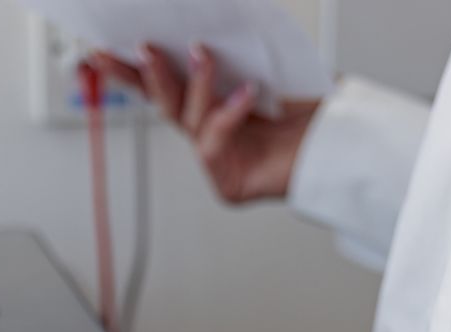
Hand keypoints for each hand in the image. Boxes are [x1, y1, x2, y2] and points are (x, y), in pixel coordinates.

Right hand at [88, 43, 319, 203]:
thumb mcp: (272, 68)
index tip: (102, 50)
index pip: (166, 86)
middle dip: (142, 75)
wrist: (348, 146)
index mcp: (215, 107)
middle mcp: (212, 135)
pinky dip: (229, 114)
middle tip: (135, 47)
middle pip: (162, 103)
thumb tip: (206, 27)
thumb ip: (238, 53)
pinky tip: (247, 92)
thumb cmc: (318, 113)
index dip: (131, 71)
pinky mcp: (229, 185)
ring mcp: (219, 161)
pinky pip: (215, 143)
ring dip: (193, 83)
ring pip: (187, 120)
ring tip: (202, 51)